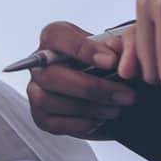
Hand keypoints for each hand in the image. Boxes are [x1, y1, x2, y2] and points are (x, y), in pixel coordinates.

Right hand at [24, 21, 135, 138]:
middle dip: (92, 88)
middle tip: (124, 94)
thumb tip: (117, 49)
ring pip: (49, 101)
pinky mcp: (41, 117)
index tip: (111, 61)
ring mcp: (36, 92)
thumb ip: (120, 43)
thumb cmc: (105, 63)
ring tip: (116, 109)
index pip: (56, 37)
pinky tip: (100, 118)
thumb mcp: (116, 47)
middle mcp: (39, 65)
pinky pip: (54, 123)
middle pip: (52, 75)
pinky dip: (81, 123)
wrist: (104, 87)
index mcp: (53, 39)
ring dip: (89, 108)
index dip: (83, 49)